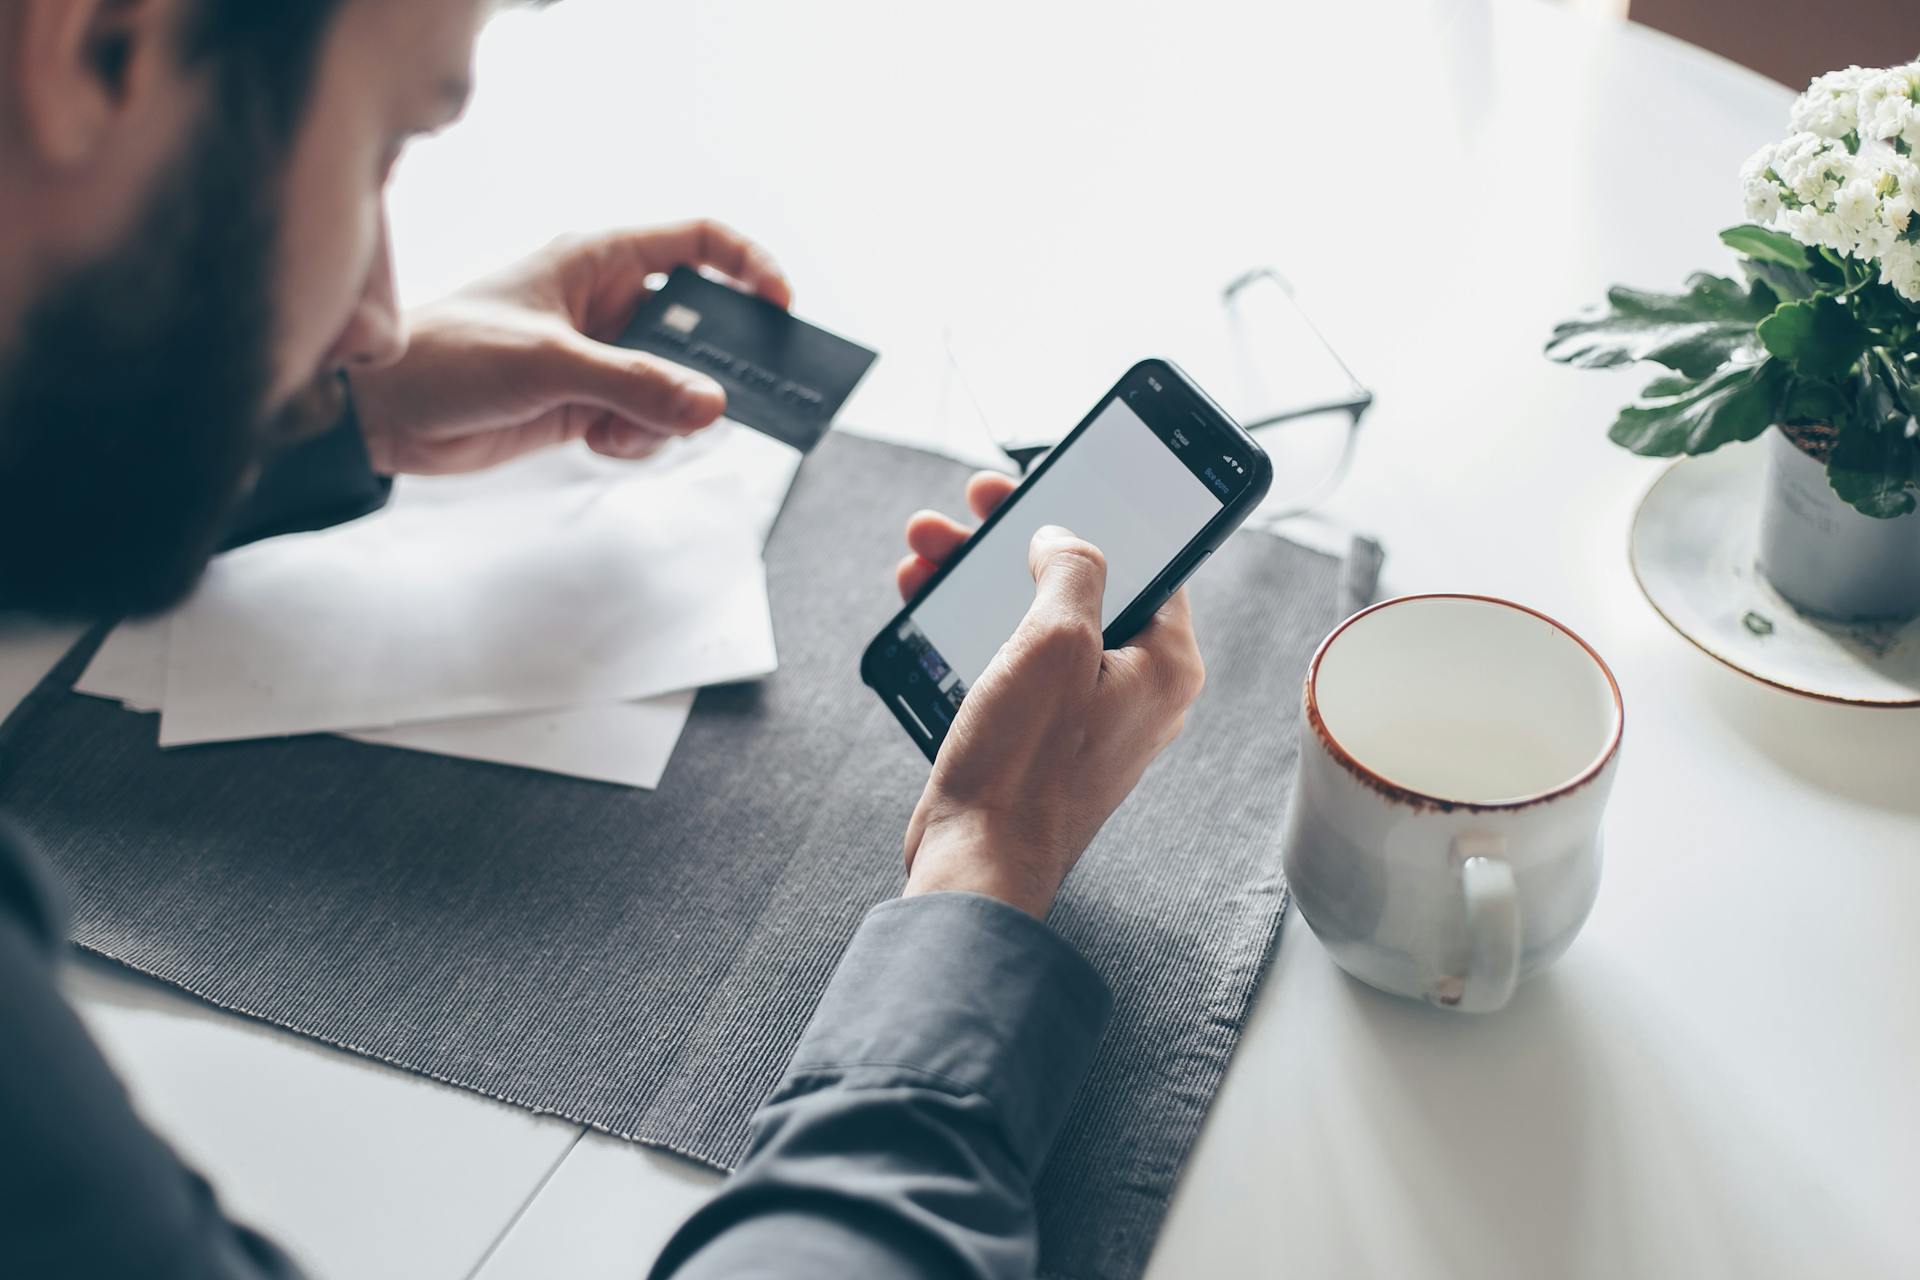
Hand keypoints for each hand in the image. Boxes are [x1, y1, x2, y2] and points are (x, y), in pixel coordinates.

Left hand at [347, 220, 791, 474]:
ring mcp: (599, 355)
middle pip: (697, 324)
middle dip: (713, 366)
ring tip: (621, 430)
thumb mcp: (548, 363)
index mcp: (597, 260)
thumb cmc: (448, 354)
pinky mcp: (585, 402)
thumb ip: (634, 384)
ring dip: (665, 415)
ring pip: (676, 384)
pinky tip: (597, 443)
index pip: (697, 244)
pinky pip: (646, 420)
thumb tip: (711, 407)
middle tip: (732, 399)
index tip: (780, 309)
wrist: (381, 413)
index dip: (748, 268)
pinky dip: (636, 438)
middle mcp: (605, 302)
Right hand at [893, 474, 1206, 917]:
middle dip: (1017, 539)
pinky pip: (1011, 658)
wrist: (976, 862)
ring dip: (979, 576)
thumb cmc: (1023, 766)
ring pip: (1036, 617)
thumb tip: (1062, 540)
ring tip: (926, 548)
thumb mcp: (1054, 641)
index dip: (1097, 512)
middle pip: (1083, 583)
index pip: (1152, 560)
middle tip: (974, 505)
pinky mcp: (1039, 734)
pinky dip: (971, 625)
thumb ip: (1072, 568)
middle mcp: (1136, 688)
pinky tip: (925, 600)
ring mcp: (1086, 714)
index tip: (1051, 482)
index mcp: (1166, 664)